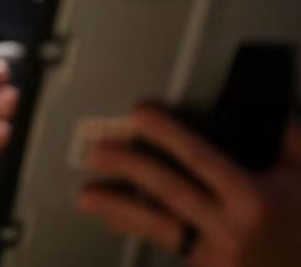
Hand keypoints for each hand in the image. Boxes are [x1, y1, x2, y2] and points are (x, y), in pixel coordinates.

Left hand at [79, 108, 300, 265]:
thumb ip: (293, 147)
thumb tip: (280, 116)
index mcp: (255, 201)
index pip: (201, 158)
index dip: (167, 133)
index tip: (140, 113)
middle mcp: (232, 229)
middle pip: (169, 189)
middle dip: (129, 166)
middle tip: (98, 150)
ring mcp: (217, 256)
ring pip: (159, 225)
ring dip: (118, 207)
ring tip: (87, 195)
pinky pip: (166, 244)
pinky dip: (138, 228)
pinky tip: (114, 217)